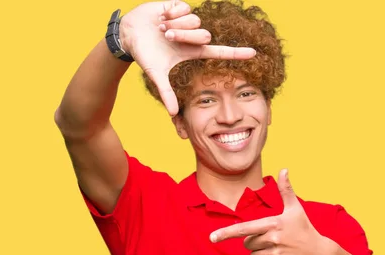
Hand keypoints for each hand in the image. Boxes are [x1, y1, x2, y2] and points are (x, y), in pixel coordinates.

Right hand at [119, 0, 255, 115]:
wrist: (130, 33)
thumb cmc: (145, 54)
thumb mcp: (156, 74)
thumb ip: (166, 92)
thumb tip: (173, 113)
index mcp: (191, 51)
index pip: (219, 52)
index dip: (236, 53)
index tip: (254, 54)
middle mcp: (193, 36)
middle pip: (204, 35)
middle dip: (184, 35)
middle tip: (167, 36)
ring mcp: (188, 21)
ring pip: (195, 21)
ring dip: (176, 24)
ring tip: (161, 27)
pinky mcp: (180, 7)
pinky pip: (184, 8)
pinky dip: (171, 13)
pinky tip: (162, 16)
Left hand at [209, 170, 337, 254]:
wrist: (322, 254)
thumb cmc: (304, 229)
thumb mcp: (295, 209)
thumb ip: (286, 190)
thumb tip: (284, 169)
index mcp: (273, 223)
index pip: (244, 229)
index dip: (226, 233)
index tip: (211, 238)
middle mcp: (274, 239)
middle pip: (247, 243)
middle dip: (255, 242)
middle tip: (274, 240)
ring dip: (261, 254)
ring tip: (279, 250)